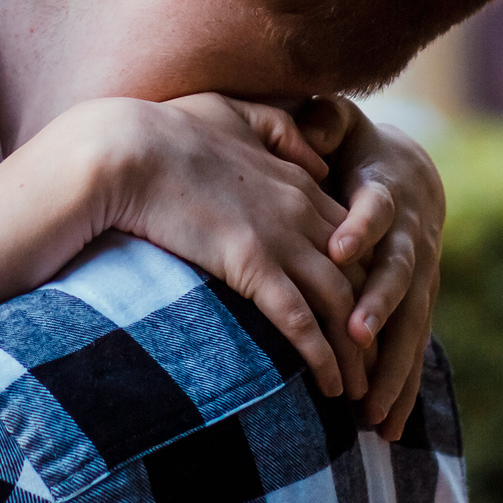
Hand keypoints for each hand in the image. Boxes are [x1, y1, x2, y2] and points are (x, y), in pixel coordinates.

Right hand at [87, 95, 366, 399]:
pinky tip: (330, 386)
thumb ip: (279, 128)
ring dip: (356, 352)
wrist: (124, 149)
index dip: (365, 276)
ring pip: (340, 304)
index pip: (352, 236)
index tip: (369, 311)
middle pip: (358, 274)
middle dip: (374, 321)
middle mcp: (300, 210)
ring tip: (361, 390)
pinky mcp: (251, 265)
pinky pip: (299, 320)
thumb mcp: (234, 112)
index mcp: (296, 178)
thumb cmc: (165, 129)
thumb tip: (316, 154)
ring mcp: (280, 238)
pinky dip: (321, 357)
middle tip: (379, 363)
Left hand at [315, 99, 445, 438]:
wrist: (407, 174)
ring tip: (372, 405)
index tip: (339, 246)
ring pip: (412, 323)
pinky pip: (411, 350)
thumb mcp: (338, 125)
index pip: (375, 207)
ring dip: (394, 365)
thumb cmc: (354, 148)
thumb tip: (310, 123)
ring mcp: (420, 277)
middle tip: (356, 334)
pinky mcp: (417, 307)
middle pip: (400, 274)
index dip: (360, 226)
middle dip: (380, 305)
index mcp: (387, 190)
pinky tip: (385, 429)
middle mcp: (410, 237)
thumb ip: (322, 122)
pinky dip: (399, 388)